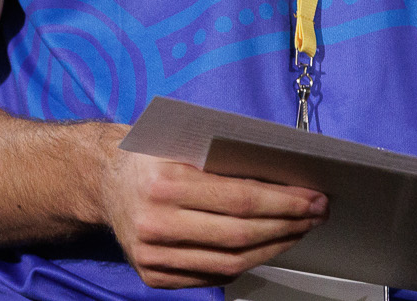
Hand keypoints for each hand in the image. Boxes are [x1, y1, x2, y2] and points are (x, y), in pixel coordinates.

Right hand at [99, 137, 326, 288]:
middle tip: (315, 214)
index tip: (313, 198)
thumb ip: (221, 157)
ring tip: (297, 231)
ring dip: (273, 248)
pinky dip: (244, 264)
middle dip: (287, 225)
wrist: (102, 180)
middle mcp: (156, 223)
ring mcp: (152, 255)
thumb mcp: (180, 140)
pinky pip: (211, 277)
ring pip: (230, 263)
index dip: (284, 202)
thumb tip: (282, 174)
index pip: (240, 200)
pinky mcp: (153, 275)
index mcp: (164, 183)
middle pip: (240, 235)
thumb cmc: (149, 153)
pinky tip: (265, 247)